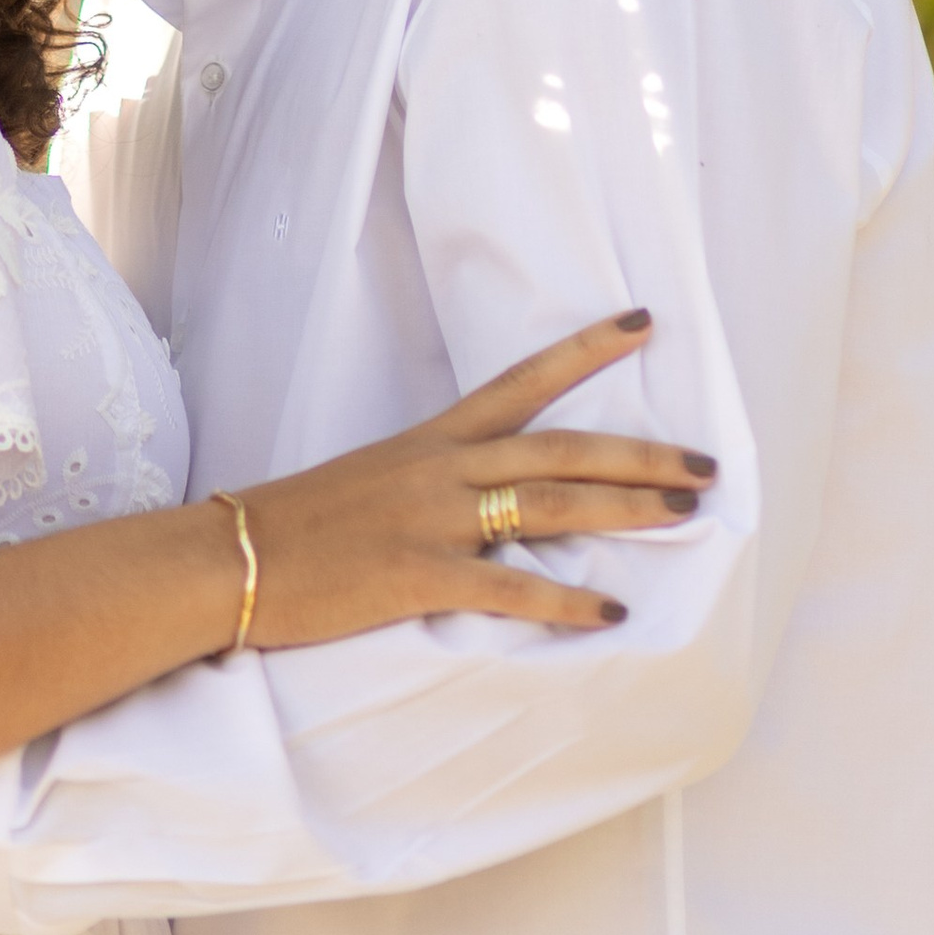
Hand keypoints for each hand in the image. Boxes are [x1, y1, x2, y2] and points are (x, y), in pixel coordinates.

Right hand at [236, 309, 713, 647]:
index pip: (524, 379)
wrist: (227, 558)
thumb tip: (488, 497)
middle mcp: (441, 467)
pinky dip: (564, 600)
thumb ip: (433, 482)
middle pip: (561, 447)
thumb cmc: (296, 525)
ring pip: (549, 501)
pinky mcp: (417, 575)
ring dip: (626, 509)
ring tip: (686, 514)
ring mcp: (432, 519)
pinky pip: (507, 586)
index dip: (588, 347)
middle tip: (706, 464)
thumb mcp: (371, 481)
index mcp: (431, 438)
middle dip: (641, 454)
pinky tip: (610, 613)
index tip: (645, 321)